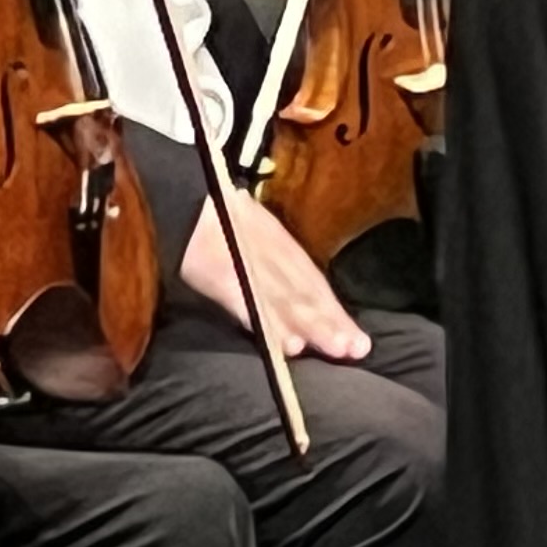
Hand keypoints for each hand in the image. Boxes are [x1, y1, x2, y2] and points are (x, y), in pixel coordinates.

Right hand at [180, 185, 371, 362]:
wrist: (187, 196)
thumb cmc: (218, 218)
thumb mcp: (252, 234)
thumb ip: (272, 266)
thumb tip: (296, 303)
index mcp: (279, 245)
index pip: (313, 285)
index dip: (335, 314)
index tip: (358, 344)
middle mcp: (272, 254)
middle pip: (306, 294)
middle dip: (331, 324)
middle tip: (357, 350)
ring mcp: (248, 262)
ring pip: (284, 299)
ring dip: (310, 326)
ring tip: (334, 348)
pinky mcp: (220, 271)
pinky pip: (246, 300)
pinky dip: (266, 320)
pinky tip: (285, 343)